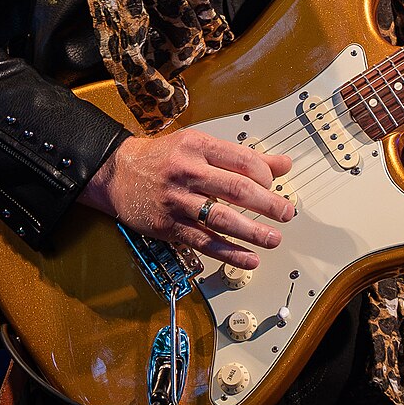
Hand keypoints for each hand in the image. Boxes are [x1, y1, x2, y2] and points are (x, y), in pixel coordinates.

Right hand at [78, 130, 293, 269]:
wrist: (117, 172)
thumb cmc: (164, 157)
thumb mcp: (200, 146)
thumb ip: (242, 157)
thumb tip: (283, 164)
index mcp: (198, 146)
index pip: (242, 160)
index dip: (265, 175)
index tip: (273, 185)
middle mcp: (187, 172)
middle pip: (236, 189)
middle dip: (267, 204)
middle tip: (286, 214)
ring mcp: (177, 200)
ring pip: (221, 219)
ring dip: (252, 232)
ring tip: (273, 239)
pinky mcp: (168, 225)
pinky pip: (203, 241)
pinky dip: (228, 252)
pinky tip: (248, 259)